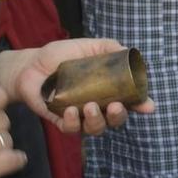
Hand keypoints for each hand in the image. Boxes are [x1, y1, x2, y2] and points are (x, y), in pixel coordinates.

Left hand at [0, 39, 155, 136]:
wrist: (30, 64)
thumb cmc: (60, 56)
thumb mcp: (87, 47)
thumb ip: (109, 48)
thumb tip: (128, 52)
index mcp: (107, 90)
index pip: (129, 101)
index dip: (141, 105)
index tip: (147, 106)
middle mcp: (97, 106)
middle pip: (115, 120)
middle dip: (119, 116)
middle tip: (114, 106)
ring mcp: (80, 116)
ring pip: (95, 129)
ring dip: (97, 121)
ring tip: (90, 108)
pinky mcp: (61, 121)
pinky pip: (71, 130)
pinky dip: (73, 123)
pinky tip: (71, 111)